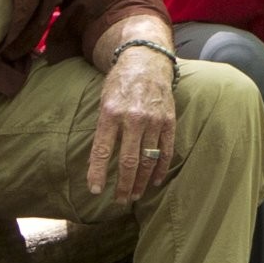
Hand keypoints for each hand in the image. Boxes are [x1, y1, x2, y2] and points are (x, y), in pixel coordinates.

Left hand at [89, 39, 180, 199]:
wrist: (147, 61)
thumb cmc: (120, 83)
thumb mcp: (103, 102)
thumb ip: (102, 130)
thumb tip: (95, 161)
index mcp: (111, 113)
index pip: (102, 150)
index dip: (98, 173)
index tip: (95, 190)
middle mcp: (133, 118)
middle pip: (128, 161)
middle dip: (123, 184)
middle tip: (119, 200)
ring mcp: (153, 121)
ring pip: (147, 159)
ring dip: (140, 181)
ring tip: (134, 195)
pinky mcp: (168, 121)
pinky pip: (165, 150)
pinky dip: (160, 168)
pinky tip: (154, 181)